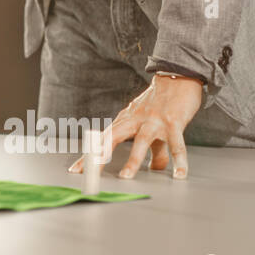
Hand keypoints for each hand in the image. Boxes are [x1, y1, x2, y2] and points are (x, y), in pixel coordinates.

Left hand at [68, 75, 203, 179]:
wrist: (177, 77)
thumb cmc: (161, 102)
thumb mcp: (150, 125)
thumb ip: (151, 149)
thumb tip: (153, 169)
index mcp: (126, 120)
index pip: (102, 138)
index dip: (90, 154)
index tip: (76, 169)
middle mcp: (136, 120)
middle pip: (112, 138)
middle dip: (100, 155)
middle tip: (89, 173)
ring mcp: (154, 121)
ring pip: (141, 142)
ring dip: (132, 160)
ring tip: (125, 177)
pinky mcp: (173, 123)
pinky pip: (176, 145)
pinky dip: (178, 161)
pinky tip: (179, 175)